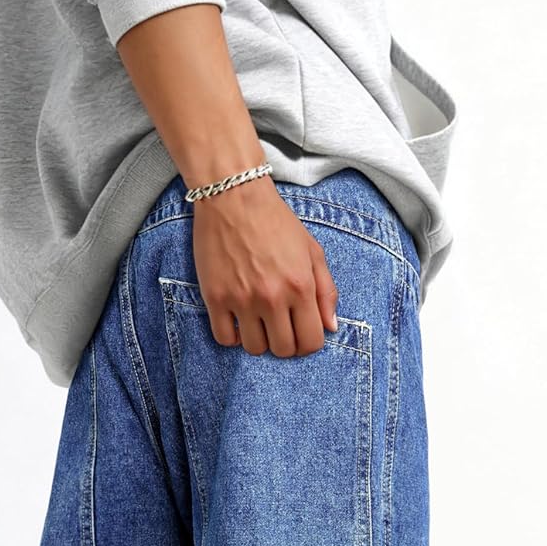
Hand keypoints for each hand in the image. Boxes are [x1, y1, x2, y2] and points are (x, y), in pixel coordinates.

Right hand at [191, 176, 338, 356]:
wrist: (234, 196)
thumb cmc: (276, 221)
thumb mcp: (312, 250)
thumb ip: (326, 291)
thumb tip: (331, 327)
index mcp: (300, 286)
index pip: (311, 342)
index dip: (308, 344)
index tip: (300, 332)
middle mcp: (272, 297)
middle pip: (283, 350)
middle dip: (285, 343)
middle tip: (279, 326)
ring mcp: (242, 299)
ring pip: (255, 348)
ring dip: (259, 340)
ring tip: (258, 321)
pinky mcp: (215, 298)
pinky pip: (225, 339)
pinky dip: (232, 336)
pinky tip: (237, 321)